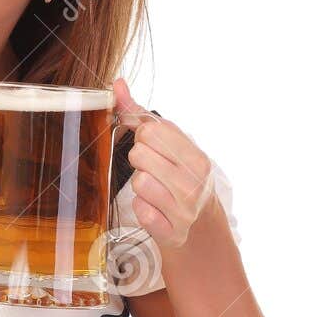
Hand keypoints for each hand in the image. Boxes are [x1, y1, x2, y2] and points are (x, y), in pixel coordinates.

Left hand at [113, 78, 214, 249]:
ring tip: (154, 190)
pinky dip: (142, 209)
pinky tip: (154, 208)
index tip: (152, 148)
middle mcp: (195, 183)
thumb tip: (117, 84)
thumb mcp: (167, 143)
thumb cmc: (178, 175)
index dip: (143, 138)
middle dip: (139, 161)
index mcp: (197, 158)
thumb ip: (138, 114)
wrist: (197, 223)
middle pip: (140, 155)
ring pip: (139, 183)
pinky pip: (141, 211)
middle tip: (152, 170)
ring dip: (139, 186)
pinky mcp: (171, 232)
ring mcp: (185, 210)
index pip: (151, 132)